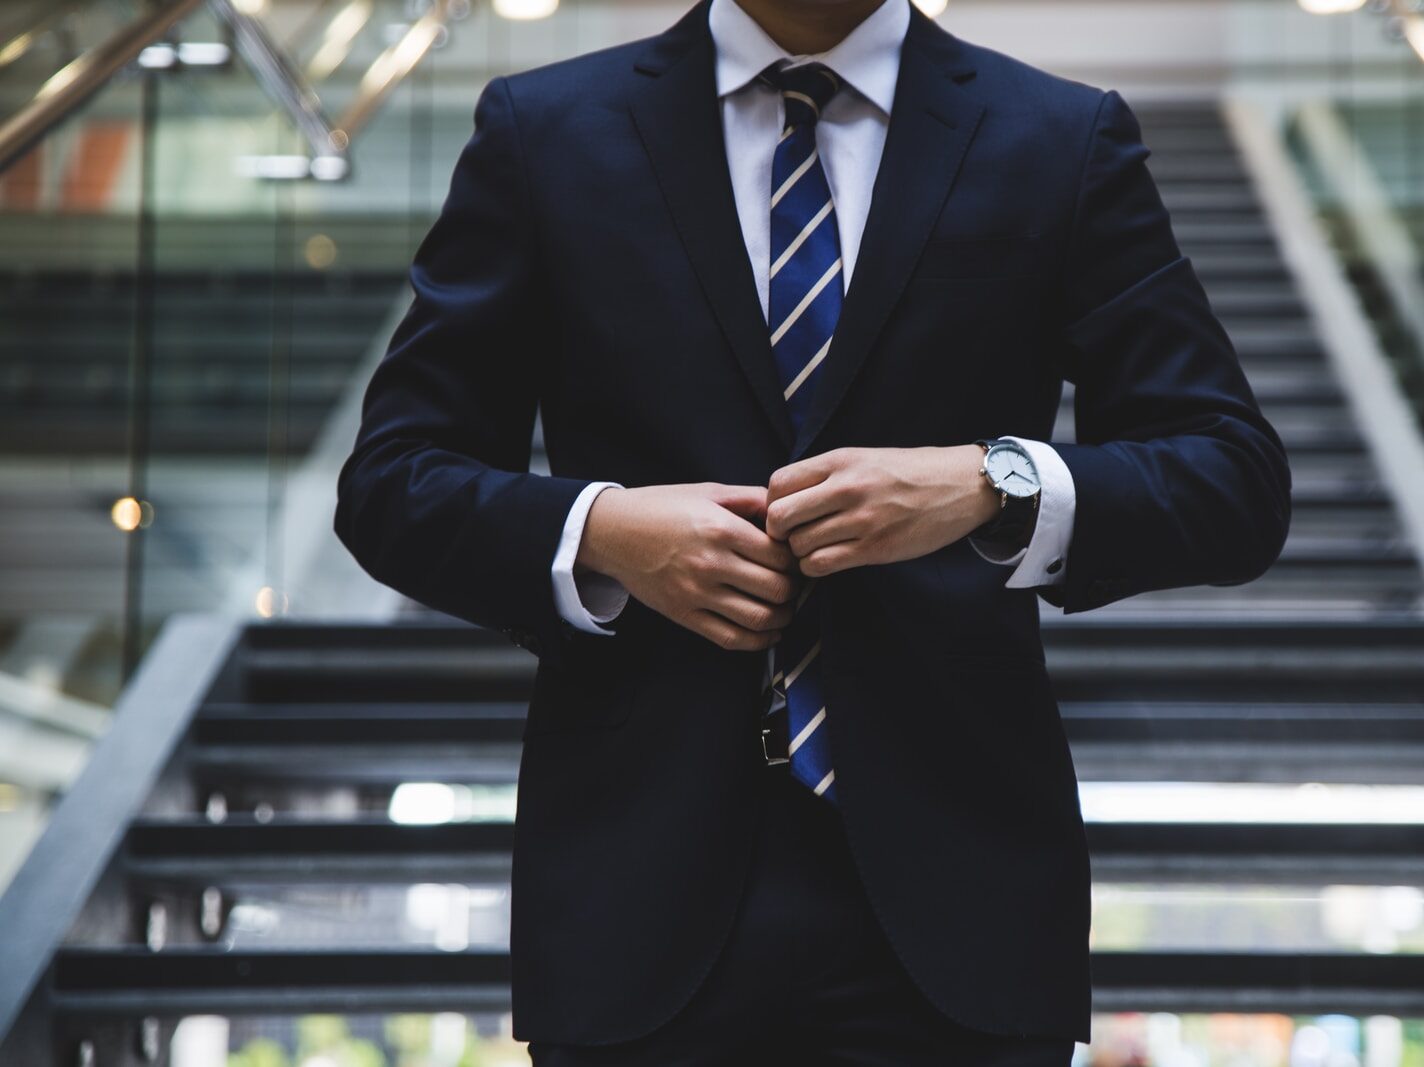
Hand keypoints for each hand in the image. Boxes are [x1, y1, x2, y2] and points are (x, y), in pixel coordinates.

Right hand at [576, 482, 800, 651]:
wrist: (612, 532)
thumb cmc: (662, 507)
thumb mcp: (708, 492)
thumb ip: (751, 499)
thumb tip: (787, 511)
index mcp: (721, 529)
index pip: (780, 556)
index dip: (796, 560)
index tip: (795, 559)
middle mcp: (711, 564)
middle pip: (777, 589)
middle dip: (793, 589)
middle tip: (794, 583)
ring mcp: (697, 593)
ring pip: (759, 618)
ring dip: (782, 617)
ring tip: (785, 608)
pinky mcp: (684, 614)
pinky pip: (731, 638)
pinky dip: (759, 641)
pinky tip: (769, 632)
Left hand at [765, 446, 1000, 576]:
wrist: (961, 486)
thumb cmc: (909, 472)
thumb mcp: (863, 458)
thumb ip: (825, 475)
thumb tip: (782, 498)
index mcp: (840, 461)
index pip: (777, 483)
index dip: (772, 503)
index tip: (786, 512)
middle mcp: (847, 488)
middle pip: (779, 517)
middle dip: (779, 532)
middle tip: (793, 535)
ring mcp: (861, 520)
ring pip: (799, 546)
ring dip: (800, 552)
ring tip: (816, 547)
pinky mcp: (875, 548)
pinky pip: (821, 565)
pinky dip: (816, 567)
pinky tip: (828, 560)